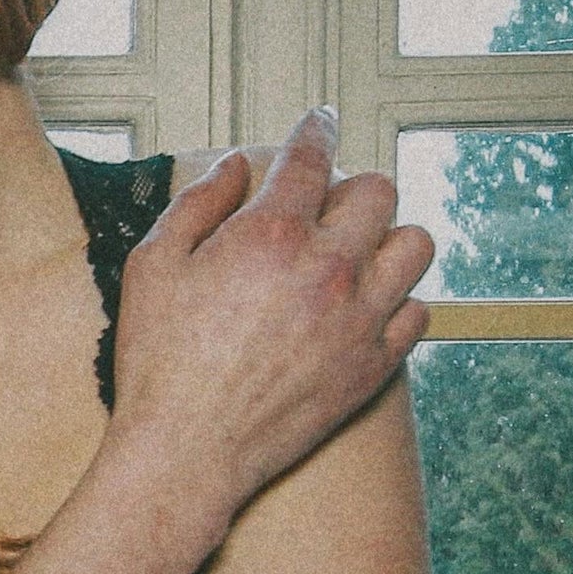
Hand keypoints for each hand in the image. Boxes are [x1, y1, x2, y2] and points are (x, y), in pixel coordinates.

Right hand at [111, 108, 433, 522]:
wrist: (187, 453)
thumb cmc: (160, 363)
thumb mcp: (153, 265)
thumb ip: (198, 204)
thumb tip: (236, 167)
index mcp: (269, 235)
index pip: (311, 157)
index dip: (317, 128)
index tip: (321, 120)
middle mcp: (327, 269)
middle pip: (379, 192)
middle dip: (353, 187)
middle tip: (328, 204)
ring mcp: (359, 319)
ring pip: (416, 246)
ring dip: (389, 238)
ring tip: (358, 252)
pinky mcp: (373, 366)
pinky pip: (418, 312)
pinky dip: (399, 300)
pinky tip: (367, 305)